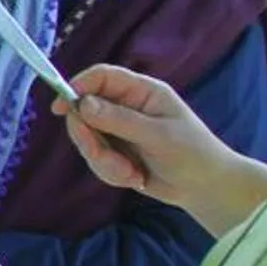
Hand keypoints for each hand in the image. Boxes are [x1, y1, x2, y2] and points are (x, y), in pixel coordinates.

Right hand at [55, 63, 227, 205]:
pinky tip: (134, 179)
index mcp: (141, 92)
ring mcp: (120, 131)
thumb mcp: (157, 135)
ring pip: (89, 141)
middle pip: (85, 112)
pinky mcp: (117, 153)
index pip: (102, 77)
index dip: (78, 86)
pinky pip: (97, 160)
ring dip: (104, 162)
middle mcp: (127, 107)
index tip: (60, 108)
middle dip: (91, 139)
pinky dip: (110, 173)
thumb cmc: (192, 153)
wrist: (205, 188)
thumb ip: (119, 119)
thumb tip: (82, 103)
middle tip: (103, 157)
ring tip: (130, 175)